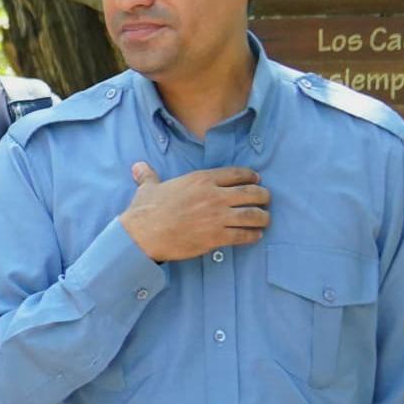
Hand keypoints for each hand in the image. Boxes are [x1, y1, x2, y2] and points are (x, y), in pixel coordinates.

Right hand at [117, 162, 269, 262]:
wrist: (143, 235)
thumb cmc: (145, 211)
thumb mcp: (148, 188)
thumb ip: (148, 176)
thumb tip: (138, 167)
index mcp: (201, 180)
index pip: (237, 174)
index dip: (251, 176)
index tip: (256, 180)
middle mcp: (214, 196)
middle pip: (251, 193)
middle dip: (263, 196)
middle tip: (265, 200)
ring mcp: (217, 217)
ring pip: (252, 214)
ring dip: (263, 217)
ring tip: (265, 219)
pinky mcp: (216, 237)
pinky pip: (244, 235)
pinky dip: (253, 235)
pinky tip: (256, 236)